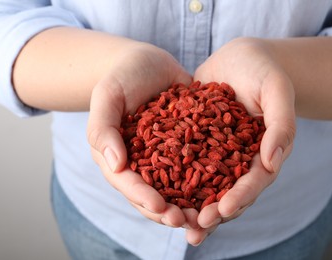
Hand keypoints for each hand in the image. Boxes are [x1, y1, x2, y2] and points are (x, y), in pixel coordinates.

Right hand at [87, 42, 192, 226]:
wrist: (148, 62)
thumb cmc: (122, 76)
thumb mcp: (107, 96)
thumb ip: (104, 129)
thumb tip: (115, 166)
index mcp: (119, 157)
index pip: (129, 184)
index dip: (144, 199)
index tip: (162, 210)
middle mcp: (143, 163)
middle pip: (154, 193)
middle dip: (170, 211)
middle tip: (189, 222)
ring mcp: (166, 156)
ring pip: (178, 187)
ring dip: (192, 204)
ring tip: (209, 215)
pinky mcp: (187, 145)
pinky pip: (198, 164)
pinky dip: (210, 178)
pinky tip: (227, 186)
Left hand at [187, 37, 295, 244]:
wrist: (241, 57)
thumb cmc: (264, 71)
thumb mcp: (277, 91)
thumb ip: (280, 125)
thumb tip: (272, 161)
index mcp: (264, 152)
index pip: (254, 181)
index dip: (240, 197)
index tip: (222, 210)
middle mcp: (240, 159)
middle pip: (229, 192)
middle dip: (213, 212)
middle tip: (194, 228)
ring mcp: (218, 153)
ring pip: (206, 185)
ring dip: (191, 205)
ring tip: (173, 221)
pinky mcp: (198, 142)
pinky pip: (185, 162)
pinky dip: (174, 177)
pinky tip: (156, 188)